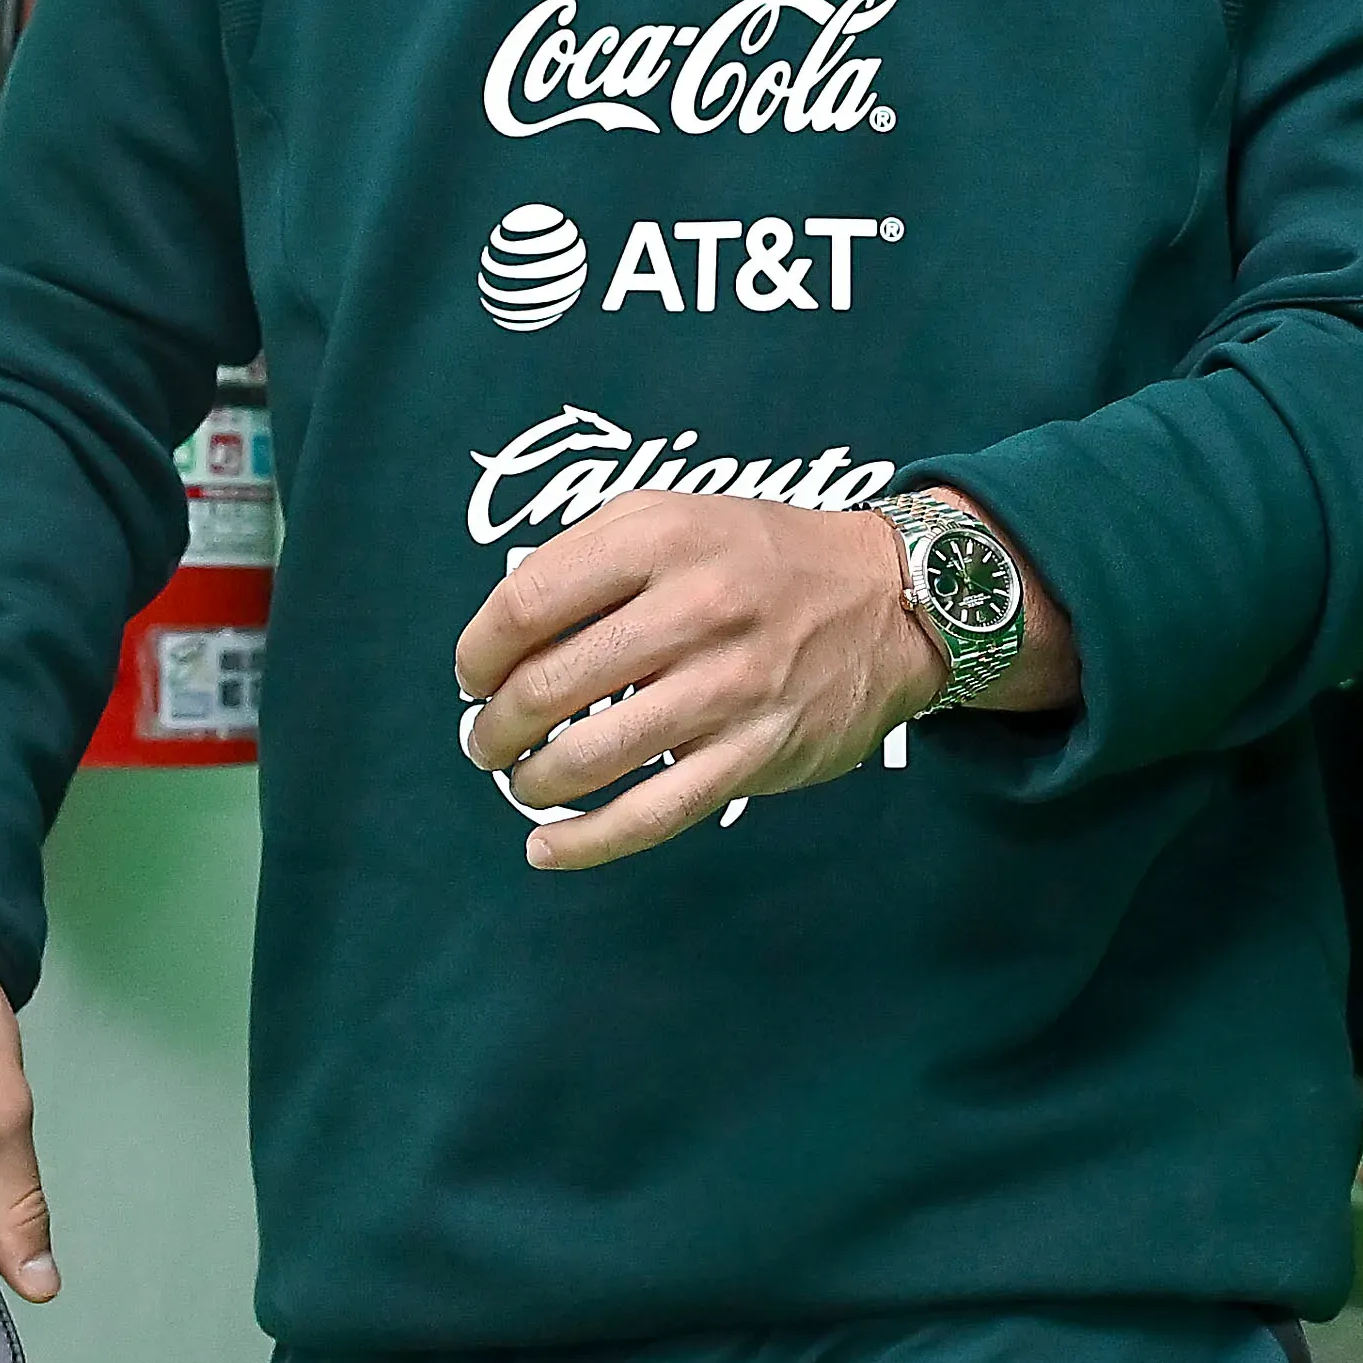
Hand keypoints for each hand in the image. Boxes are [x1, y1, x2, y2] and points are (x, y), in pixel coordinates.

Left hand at [455, 493, 951, 872]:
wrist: (890, 600)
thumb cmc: (760, 557)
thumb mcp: (673, 514)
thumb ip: (587, 555)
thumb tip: (503, 634)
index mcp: (660, 538)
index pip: (526, 603)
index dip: (478, 651)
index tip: (472, 676)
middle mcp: (694, 608)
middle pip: (548, 685)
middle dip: (495, 726)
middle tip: (487, 738)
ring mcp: (728, 686)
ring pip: (590, 755)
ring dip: (532, 780)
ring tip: (521, 779)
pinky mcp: (755, 752)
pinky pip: (653, 813)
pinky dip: (587, 842)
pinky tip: (547, 849)